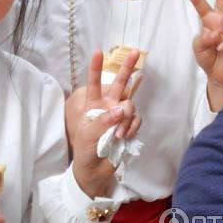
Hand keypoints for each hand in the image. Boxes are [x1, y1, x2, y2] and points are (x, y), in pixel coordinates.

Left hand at [71, 50, 140, 198]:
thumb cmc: (85, 150)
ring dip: (126, 118)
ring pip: (129, 105)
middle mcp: (107, 106)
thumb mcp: (88, 134)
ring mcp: (119, 116)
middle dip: (127, 67)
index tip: (98, 52)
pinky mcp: (129, 127)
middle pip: (119, 83)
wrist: (94, 171)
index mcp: (92, 104)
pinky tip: (124, 137)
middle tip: (136, 51)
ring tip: (118, 134)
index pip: (94, 82)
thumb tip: (120, 109)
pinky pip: (136, 120)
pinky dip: (131, 128)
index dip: (96, 67)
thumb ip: (103, 120)